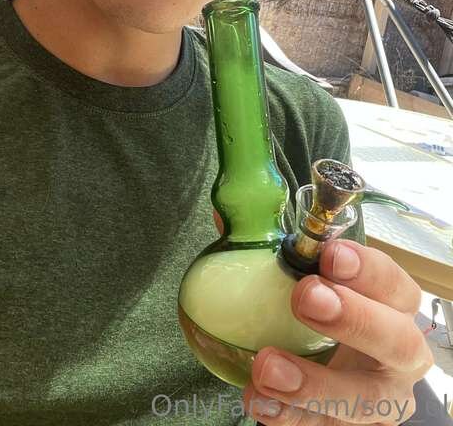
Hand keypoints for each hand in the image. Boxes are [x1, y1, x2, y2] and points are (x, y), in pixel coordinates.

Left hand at [242, 239, 433, 424]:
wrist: (332, 378)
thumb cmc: (318, 313)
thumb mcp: (300, 279)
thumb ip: (266, 247)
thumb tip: (223, 217)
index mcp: (392, 306)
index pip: (394, 283)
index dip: (368, 269)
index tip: (330, 254)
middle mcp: (399, 354)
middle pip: (398, 341)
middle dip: (354, 319)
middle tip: (305, 298)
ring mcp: (382, 400)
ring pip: (367, 400)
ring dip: (316, 385)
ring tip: (266, 367)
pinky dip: (294, 419)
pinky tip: (260, 402)